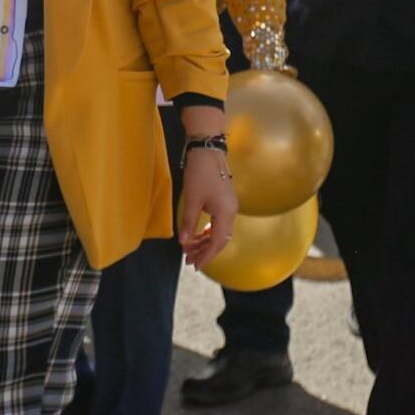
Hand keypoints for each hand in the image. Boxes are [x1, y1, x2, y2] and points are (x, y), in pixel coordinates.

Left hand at [177, 144, 237, 267]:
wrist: (208, 149)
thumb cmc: (200, 173)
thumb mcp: (192, 199)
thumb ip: (189, 223)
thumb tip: (183, 242)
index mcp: (226, 214)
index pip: (216, 242)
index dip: (206, 256)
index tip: (195, 265)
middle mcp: (231, 212)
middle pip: (220, 239)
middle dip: (205, 251)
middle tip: (189, 260)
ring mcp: (229, 206)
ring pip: (219, 231)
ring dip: (205, 241)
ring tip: (190, 249)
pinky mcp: (225, 200)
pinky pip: (218, 222)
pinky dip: (208, 231)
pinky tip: (198, 235)